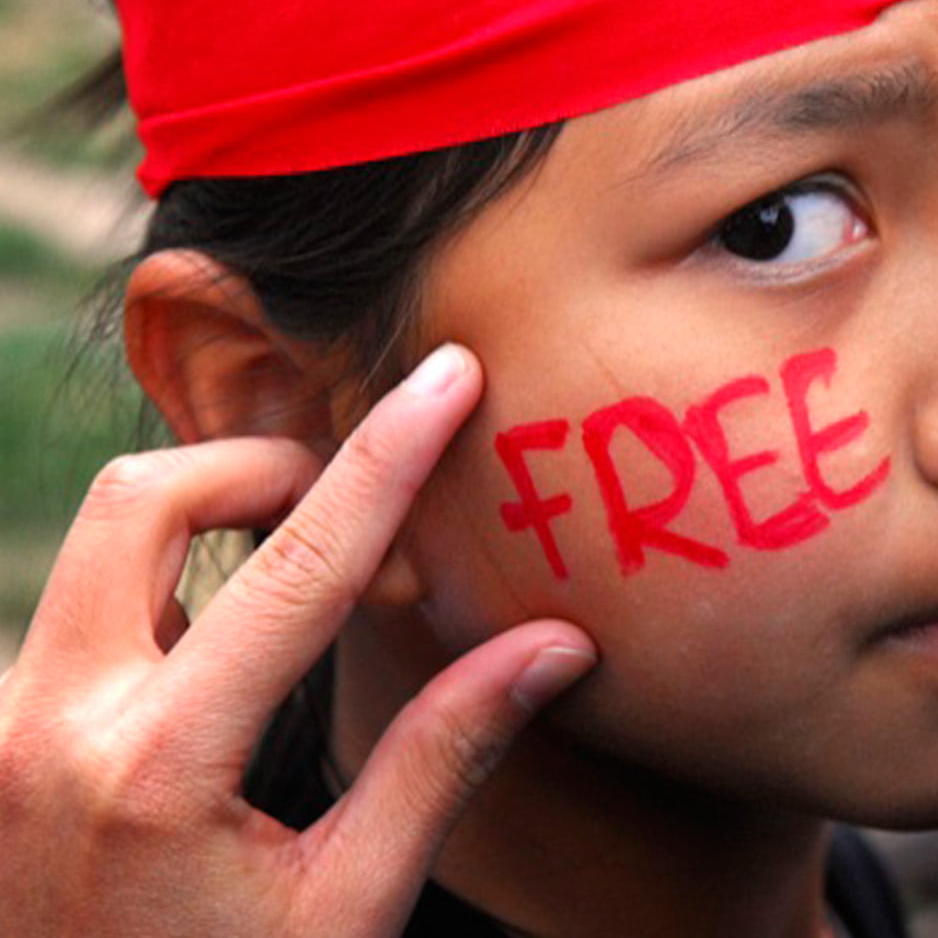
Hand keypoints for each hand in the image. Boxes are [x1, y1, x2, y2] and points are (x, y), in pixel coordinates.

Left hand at [0, 344, 597, 935]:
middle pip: (142, 499)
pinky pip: (77, 611)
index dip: (387, 458)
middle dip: (258, 466)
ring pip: (98, 547)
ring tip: (299, 584)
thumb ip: (443, 759)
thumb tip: (556, 647)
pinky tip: (223, 656)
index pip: (299, 566)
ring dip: (206, 529)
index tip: (447, 377)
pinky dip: (162, 594)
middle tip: (346, 498)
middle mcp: (50, 728)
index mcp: (156, 769)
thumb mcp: (350, 906)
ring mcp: (1, 732)